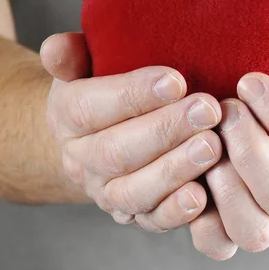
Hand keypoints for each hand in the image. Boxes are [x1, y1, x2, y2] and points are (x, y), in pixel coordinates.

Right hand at [40, 33, 222, 231]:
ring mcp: (105, 192)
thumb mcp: (83, 66)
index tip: (176, 80)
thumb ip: (70, 54)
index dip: (132, 95)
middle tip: (208, 110)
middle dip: (165, 130)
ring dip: (174, 170)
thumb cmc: (103, 90)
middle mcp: (80, 160)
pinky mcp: (132, 215)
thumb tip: (56, 48)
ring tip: (212, 146)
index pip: (89, 107)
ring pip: (133, 191)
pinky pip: (150, 221)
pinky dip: (175, 212)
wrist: (98, 137)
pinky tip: (201, 194)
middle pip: (115, 151)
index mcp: (65, 117)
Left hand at [188, 50, 268, 260]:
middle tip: (226, 110)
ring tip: (205, 143)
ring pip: (253, 231)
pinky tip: (188, 175)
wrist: (257, 123)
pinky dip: (198, 220)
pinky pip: (216, 244)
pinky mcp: (225, 227)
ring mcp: (262, 216)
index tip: (249, 81)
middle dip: (250, 151)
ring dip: (225, 187)